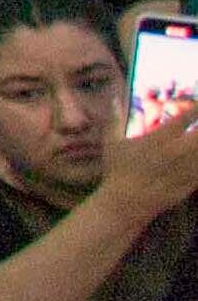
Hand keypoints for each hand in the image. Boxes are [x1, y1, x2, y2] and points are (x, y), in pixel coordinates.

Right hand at [98, 102, 197, 218]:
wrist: (126, 203)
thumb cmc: (117, 171)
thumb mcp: (111, 143)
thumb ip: (114, 119)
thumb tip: (113, 97)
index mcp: (161, 139)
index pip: (186, 118)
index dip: (197, 108)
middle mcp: (178, 151)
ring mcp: (187, 169)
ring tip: (197, 142)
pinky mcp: (191, 184)